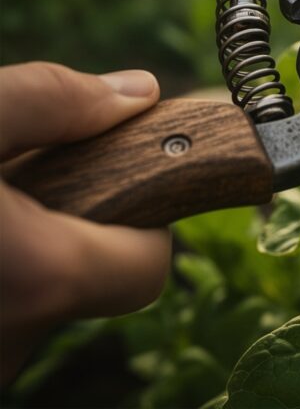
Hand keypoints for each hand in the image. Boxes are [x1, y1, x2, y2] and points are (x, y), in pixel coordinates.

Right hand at [0, 62, 171, 383]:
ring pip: (37, 301)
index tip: (112, 189)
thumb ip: (55, 100)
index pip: (149, 269)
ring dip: (25, 254)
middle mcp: (8, 341)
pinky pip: (0, 315)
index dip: (142, 224)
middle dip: (71, 230)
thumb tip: (137, 93)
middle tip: (24, 188)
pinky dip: (0, 274)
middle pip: (91, 281)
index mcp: (37, 276)